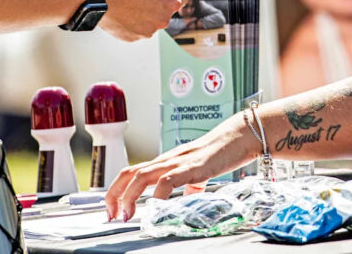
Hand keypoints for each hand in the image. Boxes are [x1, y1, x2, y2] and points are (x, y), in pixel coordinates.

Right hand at [97, 0, 199, 40]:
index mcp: (172, 3)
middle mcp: (163, 20)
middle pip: (165, 12)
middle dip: (155, 4)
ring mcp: (148, 31)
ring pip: (150, 22)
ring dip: (143, 14)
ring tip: (129, 2)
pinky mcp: (134, 37)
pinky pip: (136, 30)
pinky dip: (131, 23)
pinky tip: (123, 12)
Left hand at [105, 112, 257, 221]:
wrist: (238, 137)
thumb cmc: (221, 152)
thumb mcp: (199, 170)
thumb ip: (191, 182)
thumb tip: (189, 194)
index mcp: (166, 162)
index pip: (132, 172)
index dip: (117, 190)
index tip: (114, 210)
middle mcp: (167, 160)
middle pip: (129, 172)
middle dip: (114, 195)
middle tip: (113, 215)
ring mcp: (178, 162)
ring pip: (142, 176)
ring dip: (129, 197)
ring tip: (127, 215)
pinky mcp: (191, 167)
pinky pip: (167, 180)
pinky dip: (158, 195)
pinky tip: (157, 207)